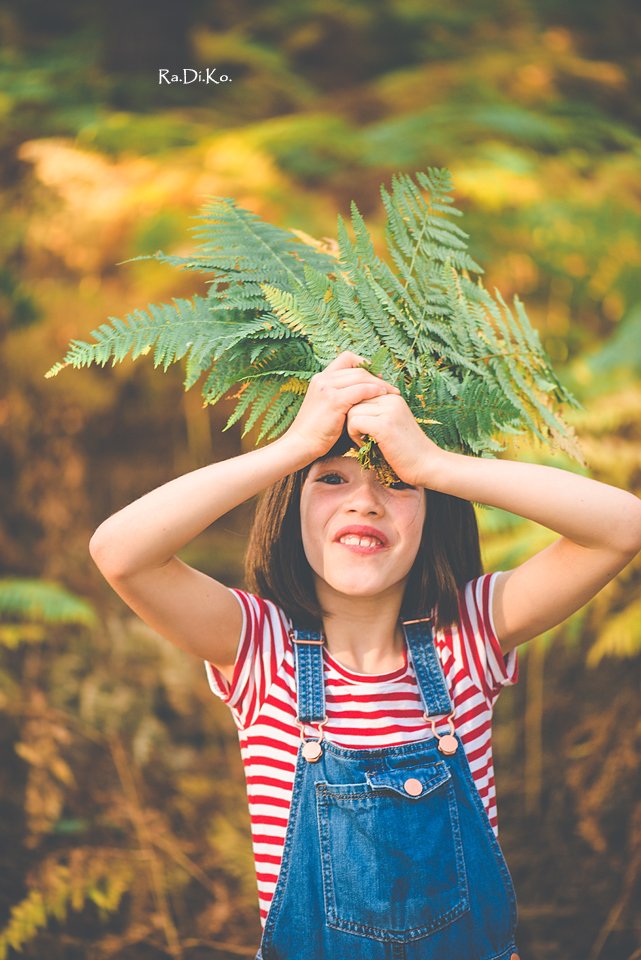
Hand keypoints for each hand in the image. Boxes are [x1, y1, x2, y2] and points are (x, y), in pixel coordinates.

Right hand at [281, 352, 399, 461]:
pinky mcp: (333, 400)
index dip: (364, 365)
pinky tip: (382, 396)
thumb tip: (367, 394)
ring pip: (361, 376)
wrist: (301, 444)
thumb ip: (343, 397)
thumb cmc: (317, 432)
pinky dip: (374, 391)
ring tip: (391, 393)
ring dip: (379, 384)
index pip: (347, 358)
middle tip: (391, 388)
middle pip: (357, 368)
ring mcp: (327, 388)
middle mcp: (323, 379)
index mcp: (321, 378)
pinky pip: (360, 389)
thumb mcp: (328, 408)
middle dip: (377, 377)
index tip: (377, 378)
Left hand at [346, 393, 442, 486]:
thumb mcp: (391, 425)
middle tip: (364, 438)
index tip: (366, 431)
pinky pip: (354, 423)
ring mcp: (389, 411)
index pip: (361, 395)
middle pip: (354, 402)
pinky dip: (355, 436)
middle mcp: (391, 398)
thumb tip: (349, 411)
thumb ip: (375, 414)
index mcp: (393, 397)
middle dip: (353, 421)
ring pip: (352, 411)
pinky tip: (366, 445)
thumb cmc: (406, 450)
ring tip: (366, 442)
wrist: (427, 464)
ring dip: (353, 429)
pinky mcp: (384, 425)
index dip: (358, 414)